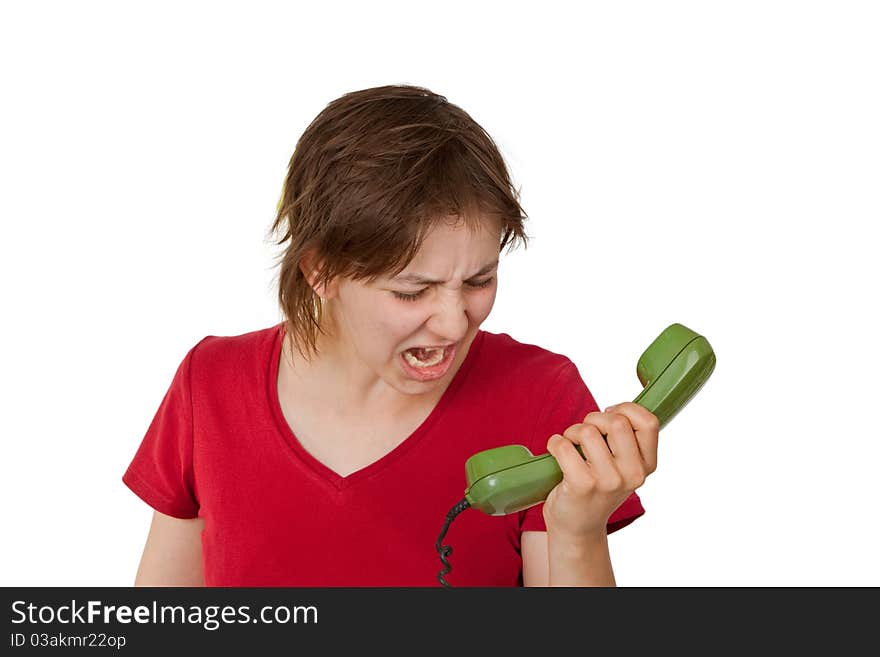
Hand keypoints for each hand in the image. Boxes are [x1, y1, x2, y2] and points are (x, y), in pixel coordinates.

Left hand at [543, 402, 659, 539]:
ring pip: (588, 431)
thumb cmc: (599, 487)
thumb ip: (628, 441)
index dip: (626, 409)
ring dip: (572, 431)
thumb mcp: (625, 468)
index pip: (649, 422)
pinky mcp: (582, 485)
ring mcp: (608, 481)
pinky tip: (556, 451)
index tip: (611, 414)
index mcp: (647, 465)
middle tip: (585, 433)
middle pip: (616, 421)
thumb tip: (615, 409)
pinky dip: (555, 443)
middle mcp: (632, 474)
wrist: (579, 527)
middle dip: (594, 418)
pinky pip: (564, 446)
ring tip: (570, 445)